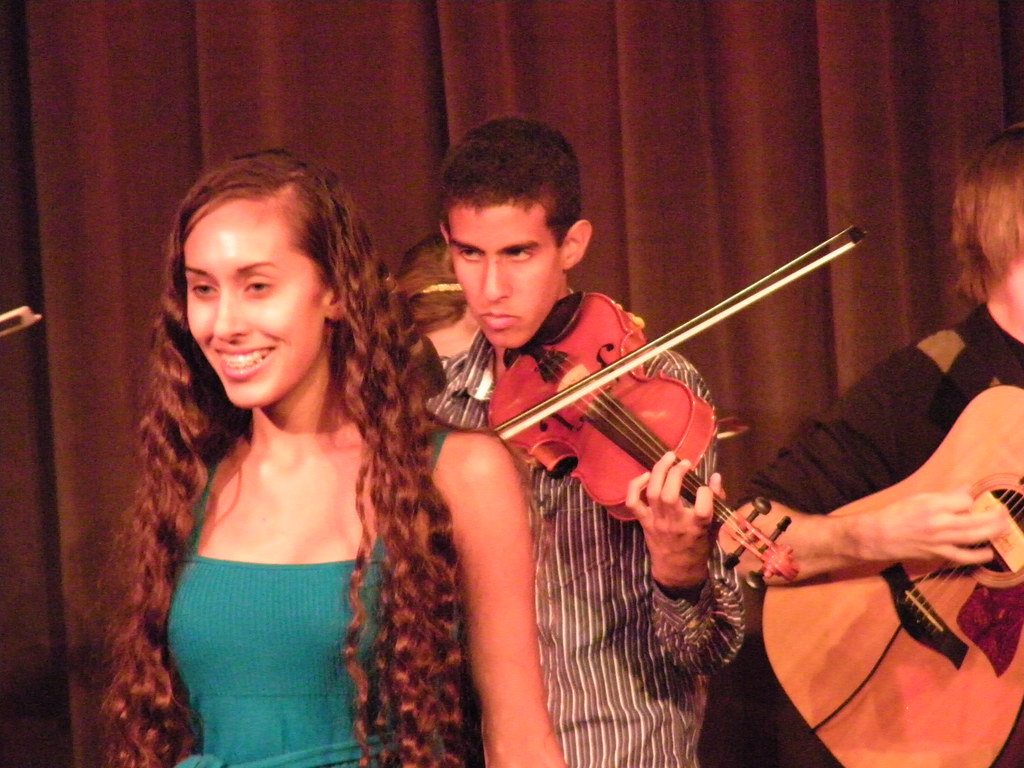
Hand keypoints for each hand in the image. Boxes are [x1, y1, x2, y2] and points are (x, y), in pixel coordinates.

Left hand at [624, 451, 720, 589]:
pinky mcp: (644, 521)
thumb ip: (717, 502)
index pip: (702, 507)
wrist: (677, 571)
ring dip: (659, 471)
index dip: (706, 492)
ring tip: (668, 457)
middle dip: (676, 473)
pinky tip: (646, 475)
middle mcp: (674, 523)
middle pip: (669, 495)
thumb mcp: (714, 528)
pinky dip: (635, 486)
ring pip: (652, 493)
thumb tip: (716, 476)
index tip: (706, 487)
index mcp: (696, 527)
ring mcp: (656, 522)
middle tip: (685, 462)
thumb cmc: (699, 548)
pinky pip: (633, 502)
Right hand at [849, 489, 1010, 564]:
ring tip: (1004, 528)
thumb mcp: (918, 498)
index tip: (969, 501)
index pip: (965, 500)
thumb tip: (967, 489)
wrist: (879, 536)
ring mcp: (940, 540)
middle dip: (995, 516)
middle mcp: (940, 522)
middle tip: (1004, 513)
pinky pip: (963, 556)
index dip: (970, 500)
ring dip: (993, 533)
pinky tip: (988, 553)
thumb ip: (944, 496)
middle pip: (976, 520)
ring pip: (974, 537)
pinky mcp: (938, 554)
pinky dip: (978, 556)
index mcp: (933, 505)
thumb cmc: (897, 514)